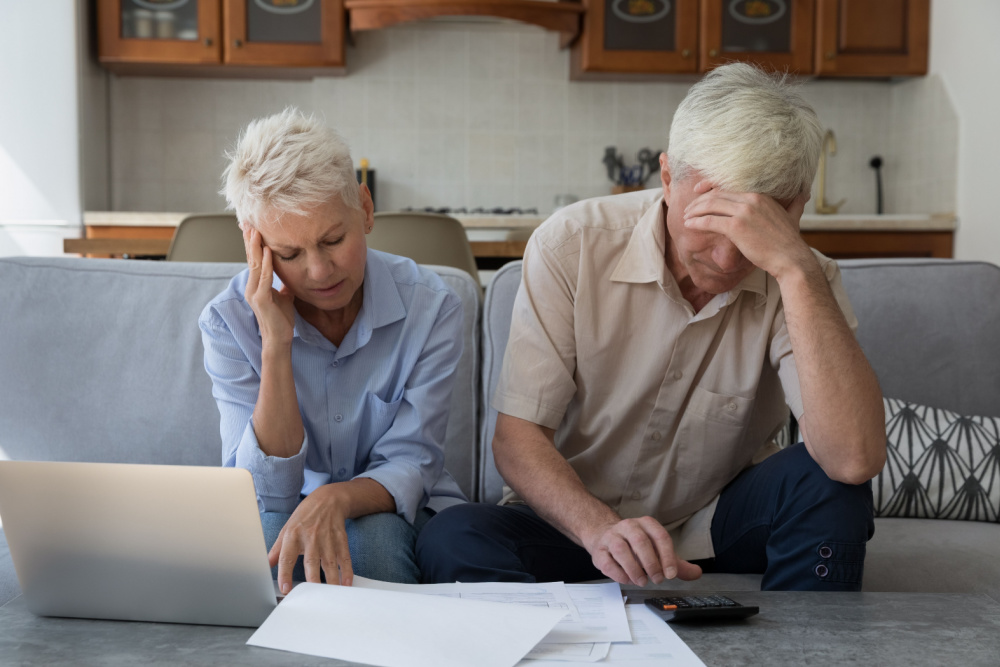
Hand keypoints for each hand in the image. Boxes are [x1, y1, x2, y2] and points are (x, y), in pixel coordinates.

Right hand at [243, 226, 295, 345]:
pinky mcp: (261, 300)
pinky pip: (264, 278)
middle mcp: (251, 287)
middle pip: (250, 259)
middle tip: (247, 222)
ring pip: (254, 265)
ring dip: (255, 247)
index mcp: (256, 285)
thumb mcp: (284, 296)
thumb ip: (283, 284)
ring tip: (256, 231)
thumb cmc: (281, 319)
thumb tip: (290, 274)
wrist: (279, 339)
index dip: (252, 244)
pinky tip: (267, 251)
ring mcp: (254, 293)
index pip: (253, 260)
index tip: (252, 228)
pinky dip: (266, 263)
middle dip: (249, 240)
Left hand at [269, 484, 353, 593]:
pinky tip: (346, 583)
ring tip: (330, 595)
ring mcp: (327, 538)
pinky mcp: (341, 539)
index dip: (285, 574)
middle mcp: (310, 537)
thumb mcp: (287, 528)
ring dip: (331, 580)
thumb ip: (277, 549)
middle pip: (311, 562)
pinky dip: (346, 571)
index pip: (287, 557)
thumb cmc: (305, 516)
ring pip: (329, 563)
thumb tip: (267, 565)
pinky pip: (344, 557)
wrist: (328, 499)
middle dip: (312, 580)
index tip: (286, 589)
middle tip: (311, 596)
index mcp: (293, 535)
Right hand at [582, 516, 701, 585]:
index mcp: (646, 524)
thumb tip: (697, 573)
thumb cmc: (636, 546)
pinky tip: (627, 579)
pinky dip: (618, 573)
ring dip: (634, 569)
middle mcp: (628, 526)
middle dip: (651, 563)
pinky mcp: (599, 550)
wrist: (606, 537)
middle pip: (640, 541)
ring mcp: (611, 537)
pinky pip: (607, 561)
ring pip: (621, 549)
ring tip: (642, 581)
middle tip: (657, 579)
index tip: (671, 574)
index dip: (667, 556)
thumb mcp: (659, 551)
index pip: (660, 536)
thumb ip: (677, 564)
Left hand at [682, 182, 812, 279]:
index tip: (699, 193)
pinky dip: (697, 222)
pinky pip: (710, 221)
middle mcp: (751, 199)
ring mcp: (744, 212)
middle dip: (699, 201)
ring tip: (686, 217)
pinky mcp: (737, 227)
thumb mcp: (793, 215)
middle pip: (716, 194)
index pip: (727, 186)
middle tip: (688, 209)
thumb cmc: (789, 242)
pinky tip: (689, 225)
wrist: (791, 258)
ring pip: (710, 206)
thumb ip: (795, 203)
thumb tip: (804, 194)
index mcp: (760, 195)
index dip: (710, 188)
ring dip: (694, 211)